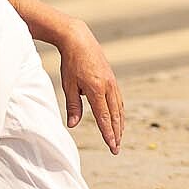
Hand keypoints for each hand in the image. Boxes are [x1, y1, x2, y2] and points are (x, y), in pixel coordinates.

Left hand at [55, 19, 123, 153]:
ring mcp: (112, 83)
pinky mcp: (112, 79)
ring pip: (119, 108)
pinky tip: (118, 118)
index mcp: (97, 89)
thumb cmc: (71, 63)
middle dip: (116, 133)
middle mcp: (108, 87)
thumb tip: (73, 125)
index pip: (104, 117)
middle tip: (116, 148)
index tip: (112, 146)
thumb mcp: (68, 85)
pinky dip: (119, 112)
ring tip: (119, 137)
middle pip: (115, 115)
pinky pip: (118, 99)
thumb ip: (73, 106)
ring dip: (120, 124)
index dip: (108, 133)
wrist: (79, 40)